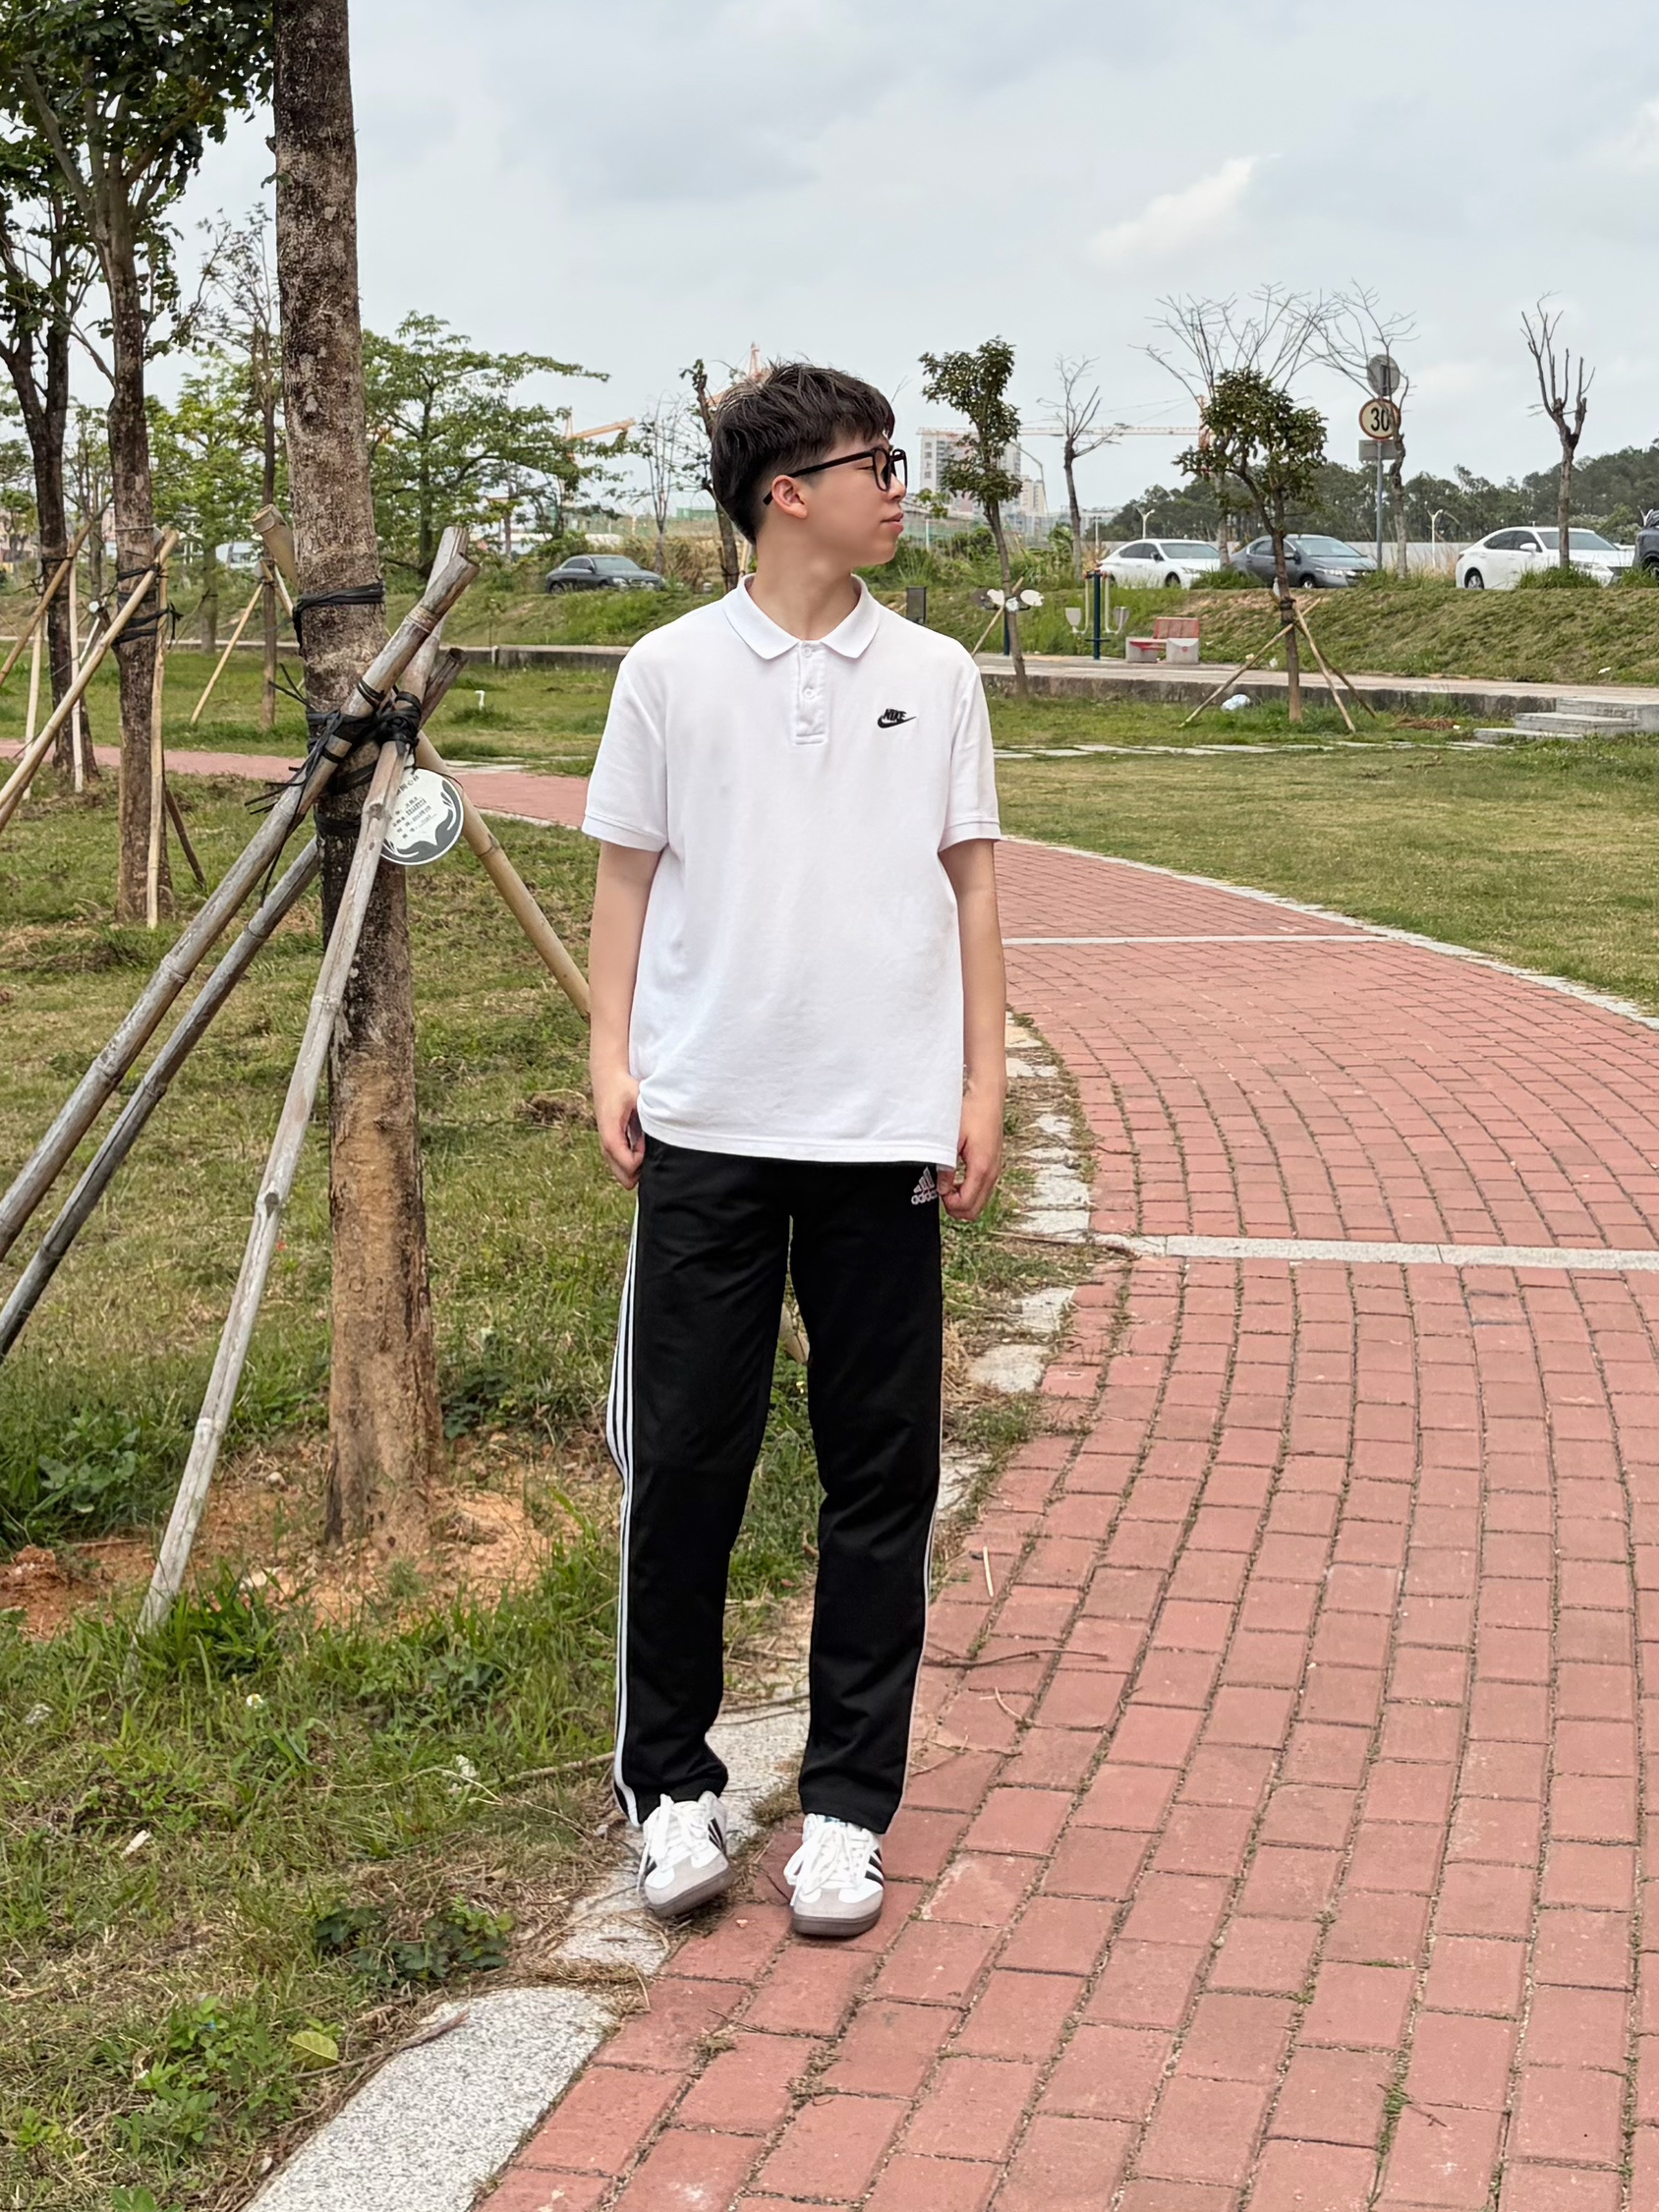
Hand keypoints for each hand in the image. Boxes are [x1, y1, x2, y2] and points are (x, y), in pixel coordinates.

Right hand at [592, 1059, 644, 1187]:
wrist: (607, 1079)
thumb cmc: (623, 1087)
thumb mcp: (637, 1098)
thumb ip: (646, 1118)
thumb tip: (659, 1135)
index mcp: (610, 1135)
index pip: (629, 1165)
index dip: (643, 1160)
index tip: (647, 1143)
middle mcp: (605, 1146)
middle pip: (625, 1179)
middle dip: (641, 1170)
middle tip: (648, 1148)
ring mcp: (606, 1149)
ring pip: (624, 1176)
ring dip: (637, 1167)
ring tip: (644, 1145)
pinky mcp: (610, 1148)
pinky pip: (622, 1167)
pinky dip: (634, 1163)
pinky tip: (640, 1145)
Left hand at [942, 1083, 1003, 1222]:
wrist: (988, 1099)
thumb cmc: (971, 1114)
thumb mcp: (952, 1140)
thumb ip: (946, 1167)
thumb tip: (942, 1188)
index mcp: (981, 1168)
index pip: (967, 1204)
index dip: (949, 1204)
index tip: (938, 1192)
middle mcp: (992, 1173)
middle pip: (975, 1210)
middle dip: (956, 1208)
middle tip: (941, 1193)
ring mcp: (995, 1170)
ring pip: (980, 1203)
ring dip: (963, 1201)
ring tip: (947, 1186)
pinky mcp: (994, 1166)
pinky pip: (983, 1191)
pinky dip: (969, 1193)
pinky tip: (957, 1181)